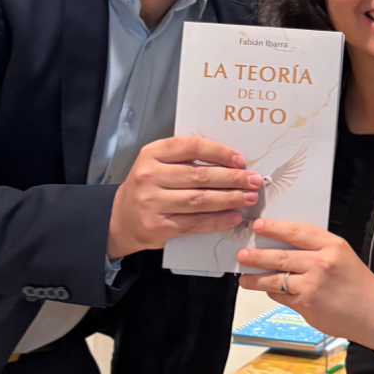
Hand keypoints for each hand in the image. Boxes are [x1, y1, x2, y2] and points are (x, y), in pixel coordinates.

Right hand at [107, 135, 262, 256]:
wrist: (120, 219)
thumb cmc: (147, 187)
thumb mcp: (157, 163)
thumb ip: (185, 159)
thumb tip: (230, 162)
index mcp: (152, 154)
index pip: (191, 147)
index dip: (219, 152)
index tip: (240, 159)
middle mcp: (149, 176)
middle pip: (200, 176)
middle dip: (232, 178)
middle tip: (253, 180)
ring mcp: (152, 202)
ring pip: (200, 200)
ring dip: (229, 199)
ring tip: (249, 198)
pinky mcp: (158, 226)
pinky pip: (194, 223)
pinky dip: (217, 221)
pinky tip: (234, 217)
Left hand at [237, 218, 373, 350]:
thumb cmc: (358, 284)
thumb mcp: (342, 256)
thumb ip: (317, 250)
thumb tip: (284, 246)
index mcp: (332, 246)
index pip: (297, 232)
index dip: (275, 228)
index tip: (258, 226)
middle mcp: (322, 263)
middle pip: (281, 256)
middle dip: (257, 256)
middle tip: (242, 254)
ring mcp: (313, 286)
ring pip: (276, 279)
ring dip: (256, 279)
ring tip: (244, 278)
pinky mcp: (307, 305)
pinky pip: (282, 297)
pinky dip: (273, 293)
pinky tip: (266, 291)